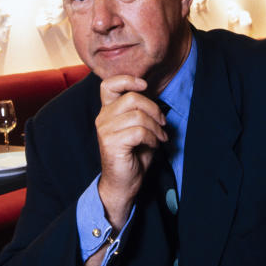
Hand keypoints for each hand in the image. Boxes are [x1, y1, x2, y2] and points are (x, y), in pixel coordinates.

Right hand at [95, 76, 166, 227]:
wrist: (122, 185)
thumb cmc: (132, 157)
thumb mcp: (137, 129)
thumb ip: (140, 113)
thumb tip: (157, 103)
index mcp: (107, 111)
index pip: (108, 85)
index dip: (127, 80)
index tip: (144, 86)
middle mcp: (102, 118)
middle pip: (132, 98)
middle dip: (154, 109)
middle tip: (163, 123)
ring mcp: (105, 130)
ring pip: (138, 115)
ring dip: (156, 127)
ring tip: (160, 138)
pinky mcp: (111, 143)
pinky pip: (139, 131)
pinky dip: (152, 138)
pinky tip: (154, 145)